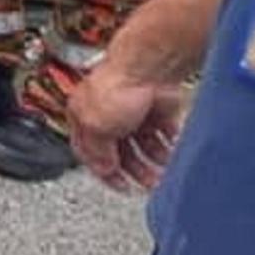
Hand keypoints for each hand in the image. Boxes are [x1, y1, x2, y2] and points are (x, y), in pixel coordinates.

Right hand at [69, 62, 185, 191]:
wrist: (148, 69)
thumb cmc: (116, 88)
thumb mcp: (95, 126)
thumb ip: (98, 151)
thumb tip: (103, 168)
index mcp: (84, 116)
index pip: (89, 151)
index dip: (104, 170)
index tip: (120, 186)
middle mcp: (107, 114)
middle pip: (120, 151)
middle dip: (135, 169)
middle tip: (148, 183)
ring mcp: (132, 113)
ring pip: (143, 146)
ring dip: (153, 160)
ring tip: (163, 171)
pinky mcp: (155, 109)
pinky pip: (162, 134)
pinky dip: (167, 143)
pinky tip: (170, 147)